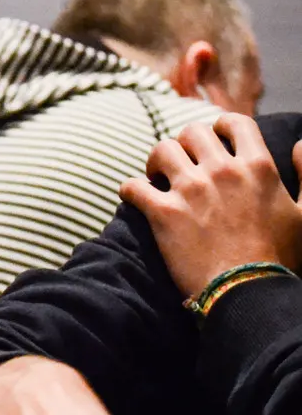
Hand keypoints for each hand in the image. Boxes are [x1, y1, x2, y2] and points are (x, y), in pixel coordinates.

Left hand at [119, 115, 301, 297]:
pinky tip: (135, 196)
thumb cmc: (282, 257)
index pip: (235, 123)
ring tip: (158, 177)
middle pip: (192, 133)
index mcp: (258, 167)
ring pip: (161, 150)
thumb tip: (298, 144)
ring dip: (157, 161)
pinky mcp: (163, 212)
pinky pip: (133, 186)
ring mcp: (191, 190)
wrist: (249, 292)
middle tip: (184, 163)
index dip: (222, 126)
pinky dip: (130, 189)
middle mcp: (223, 171)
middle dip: (186, 144)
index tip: (215, 138)